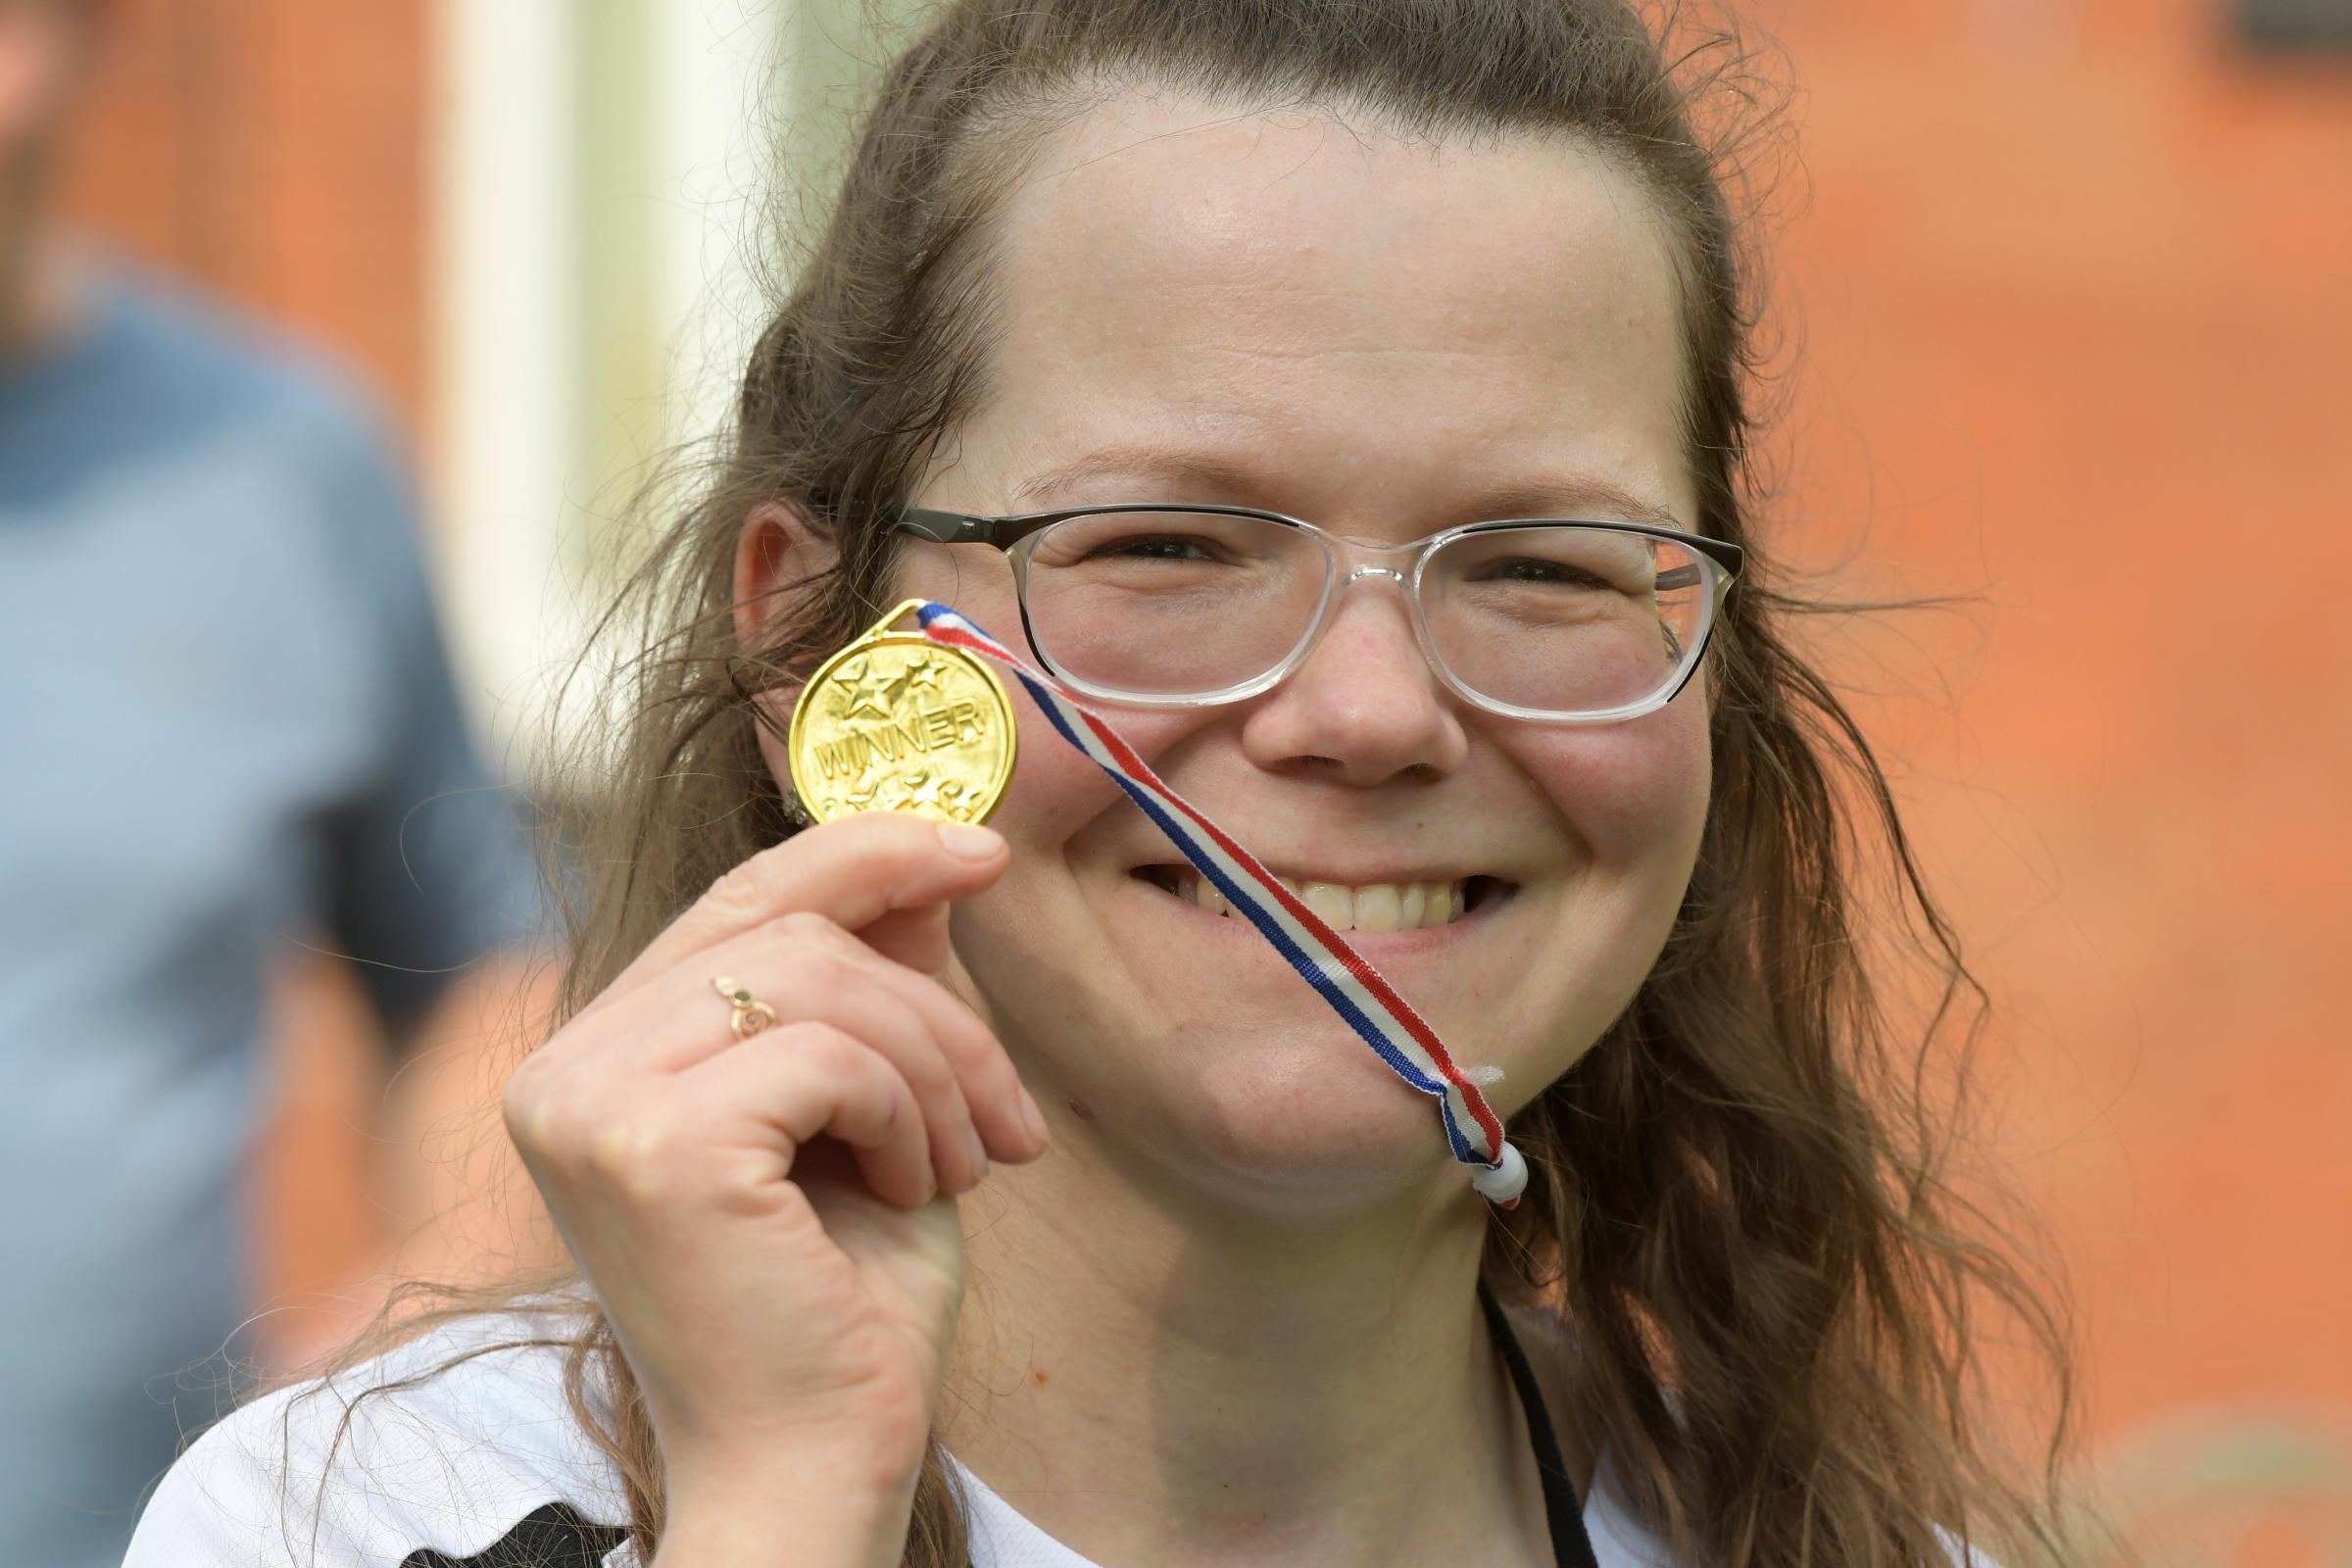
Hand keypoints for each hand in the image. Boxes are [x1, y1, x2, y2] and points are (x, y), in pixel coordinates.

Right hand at [502, 814, 1046, 1546]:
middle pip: (783, 925)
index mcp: (597, 1060)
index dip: (864, 854)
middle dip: (930, 1000)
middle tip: (1006, 1113)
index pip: (737, 903)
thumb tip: (931, 860)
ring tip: (966, 1165)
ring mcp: (589, 1104)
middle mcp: (563, 1071)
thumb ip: (877, 988)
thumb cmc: (843, 1313)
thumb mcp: (875, 1116)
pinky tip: (914, 1191)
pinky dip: (906, 1112)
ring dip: (936, 1065)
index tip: (980, 851)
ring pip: (816, 977)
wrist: (814, 1473)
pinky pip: (828, 1052)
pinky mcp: (650, 1148)